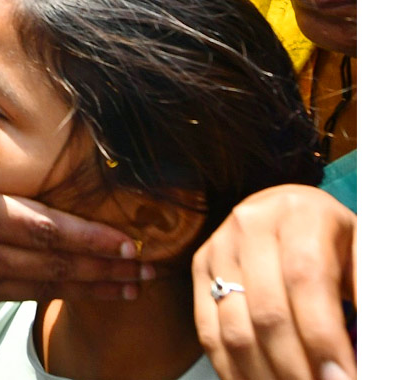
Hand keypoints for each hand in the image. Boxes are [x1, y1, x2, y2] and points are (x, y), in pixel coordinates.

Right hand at [0, 128, 153, 325]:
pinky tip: (62, 292)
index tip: (127, 243)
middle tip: (146, 273)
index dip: (90, 238)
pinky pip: (11, 299)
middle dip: (105, 269)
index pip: (45, 228)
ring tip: (124, 291)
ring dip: (86, 288)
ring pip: (41, 287)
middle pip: (55, 264)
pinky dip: (45, 296)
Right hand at [192, 185, 356, 379]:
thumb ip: (371, 296)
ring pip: (235, 329)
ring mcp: (219, 247)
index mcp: (300, 213)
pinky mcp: (200, 269)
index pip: (306, 280)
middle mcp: (251, 224)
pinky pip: (209, 333)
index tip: (341, 379)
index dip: (323, 337)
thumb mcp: (363, 254)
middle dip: (296, 367)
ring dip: (265, 377)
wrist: (285, 211)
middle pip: (268, 311)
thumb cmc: (334, 241)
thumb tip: (374, 356)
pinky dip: (234, 371)